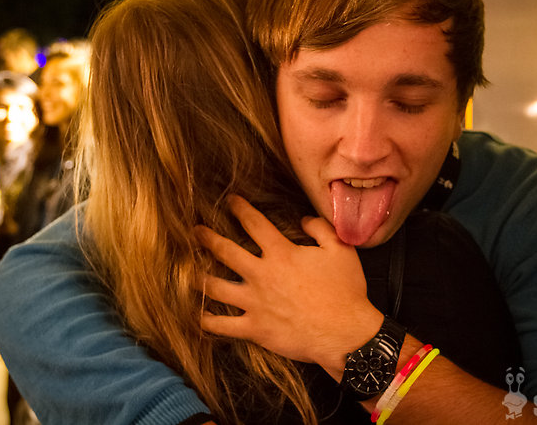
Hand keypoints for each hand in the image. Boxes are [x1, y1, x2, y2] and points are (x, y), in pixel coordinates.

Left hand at [197, 195, 382, 374]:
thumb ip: (320, 229)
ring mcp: (255, 303)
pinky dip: (208, 321)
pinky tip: (200, 317)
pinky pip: (222, 326)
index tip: (230, 201)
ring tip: (190, 273)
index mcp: (281, 253)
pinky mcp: (254, 329)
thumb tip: (304, 220)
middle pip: (225, 251)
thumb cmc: (345, 292)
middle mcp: (261, 275)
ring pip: (216, 287)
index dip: (240, 208)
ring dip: (200, 278)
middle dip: (206, 238)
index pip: (254, 223)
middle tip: (195, 231)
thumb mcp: (341, 250)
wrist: (345, 334)